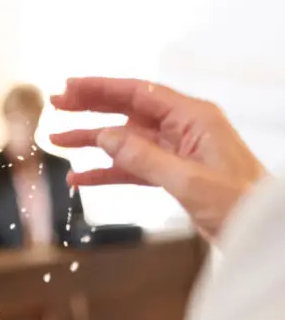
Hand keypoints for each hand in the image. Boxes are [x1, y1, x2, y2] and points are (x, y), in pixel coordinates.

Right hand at [51, 78, 267, 240]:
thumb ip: (143, 156)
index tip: (70, 86)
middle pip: (129, 111)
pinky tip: (81, 178)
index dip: (101, 88)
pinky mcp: (175, 175)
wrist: (263, 233)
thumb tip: (104, 136)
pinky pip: (133, 168)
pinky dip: (107, 172)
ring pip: (126, 140)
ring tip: (59, 140)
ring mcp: (179, 152)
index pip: (138, 93)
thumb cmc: (240, 203)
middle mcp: (185, 128)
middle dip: (91, 108)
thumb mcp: (187, 180)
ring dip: (93, 142)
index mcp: (194, 117)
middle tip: (56, 105)